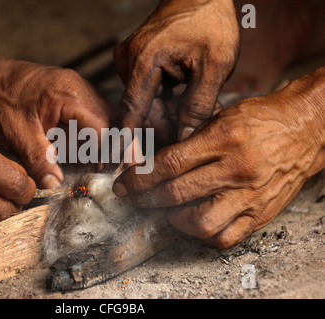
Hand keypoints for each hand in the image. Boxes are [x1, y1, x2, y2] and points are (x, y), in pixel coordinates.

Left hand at [0, 58, 113, 188]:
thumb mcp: (15, 133)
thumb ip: (39, 159)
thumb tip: (56, 184)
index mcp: (70, 95)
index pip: (105, 128)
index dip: (112, 154)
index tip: (114, 175)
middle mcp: (79, 89)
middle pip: (112, 122)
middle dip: (117, 149)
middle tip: (119, 173)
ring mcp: (75, 90)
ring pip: (104, 119)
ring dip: (107, 143)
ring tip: (108, 168)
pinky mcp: (68, 96)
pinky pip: (90, 117)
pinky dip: (93, 136)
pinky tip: (89, 154)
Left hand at [113, 68, 324, 247]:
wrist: (305, 129)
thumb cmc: (261, 119)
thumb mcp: (221, 117)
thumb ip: (190, 140)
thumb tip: (154, 162)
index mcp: (223, 138)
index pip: (169, 164)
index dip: (140, 177)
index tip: (124, 183)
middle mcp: (236, 169)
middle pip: (176, 193)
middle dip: (144, 198)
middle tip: (132, 197)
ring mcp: (250, 194)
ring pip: (199, 222)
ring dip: (173, 220)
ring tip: (166, 210)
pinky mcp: (261, 213)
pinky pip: (226, 237)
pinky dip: (203, 235)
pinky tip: (194, 221)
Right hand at [114, 0, 238, 141]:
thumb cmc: (210, 22)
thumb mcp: (214, 65)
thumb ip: (198, 106)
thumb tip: (185, 140)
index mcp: (144, 61)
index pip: (131, 112)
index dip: (130, 141)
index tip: (129, 164)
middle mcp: (128, 60)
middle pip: (138, 110)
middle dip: (163, 125)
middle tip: (189, 129)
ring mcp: (129, 59)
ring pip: (142, 102)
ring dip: (166, 113)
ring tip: (192, 111)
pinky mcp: (134, 61)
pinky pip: (144, 91)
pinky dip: (163, 100)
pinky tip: (183, 100)